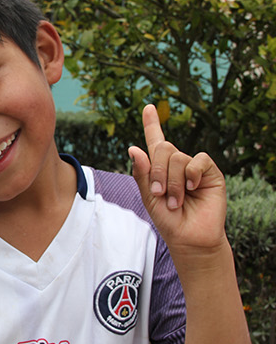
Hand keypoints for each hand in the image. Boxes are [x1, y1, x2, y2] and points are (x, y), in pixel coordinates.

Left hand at [126, 104, 228, 255]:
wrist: (189, 237)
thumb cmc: (168, 219)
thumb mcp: (148, 197)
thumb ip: (142, 173)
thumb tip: (134, 148)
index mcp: (159, 168)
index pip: (156, 141)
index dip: (152, 123)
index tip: (148, 107)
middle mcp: (177, 164)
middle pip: (163, 147)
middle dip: (156, 171)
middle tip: (158, 193)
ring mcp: (194, 167)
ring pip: (178, 156)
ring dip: (172, 181)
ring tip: (175, 200)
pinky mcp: (211, 173)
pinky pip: (199, 160)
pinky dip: (191, 174)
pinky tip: (192, 188)